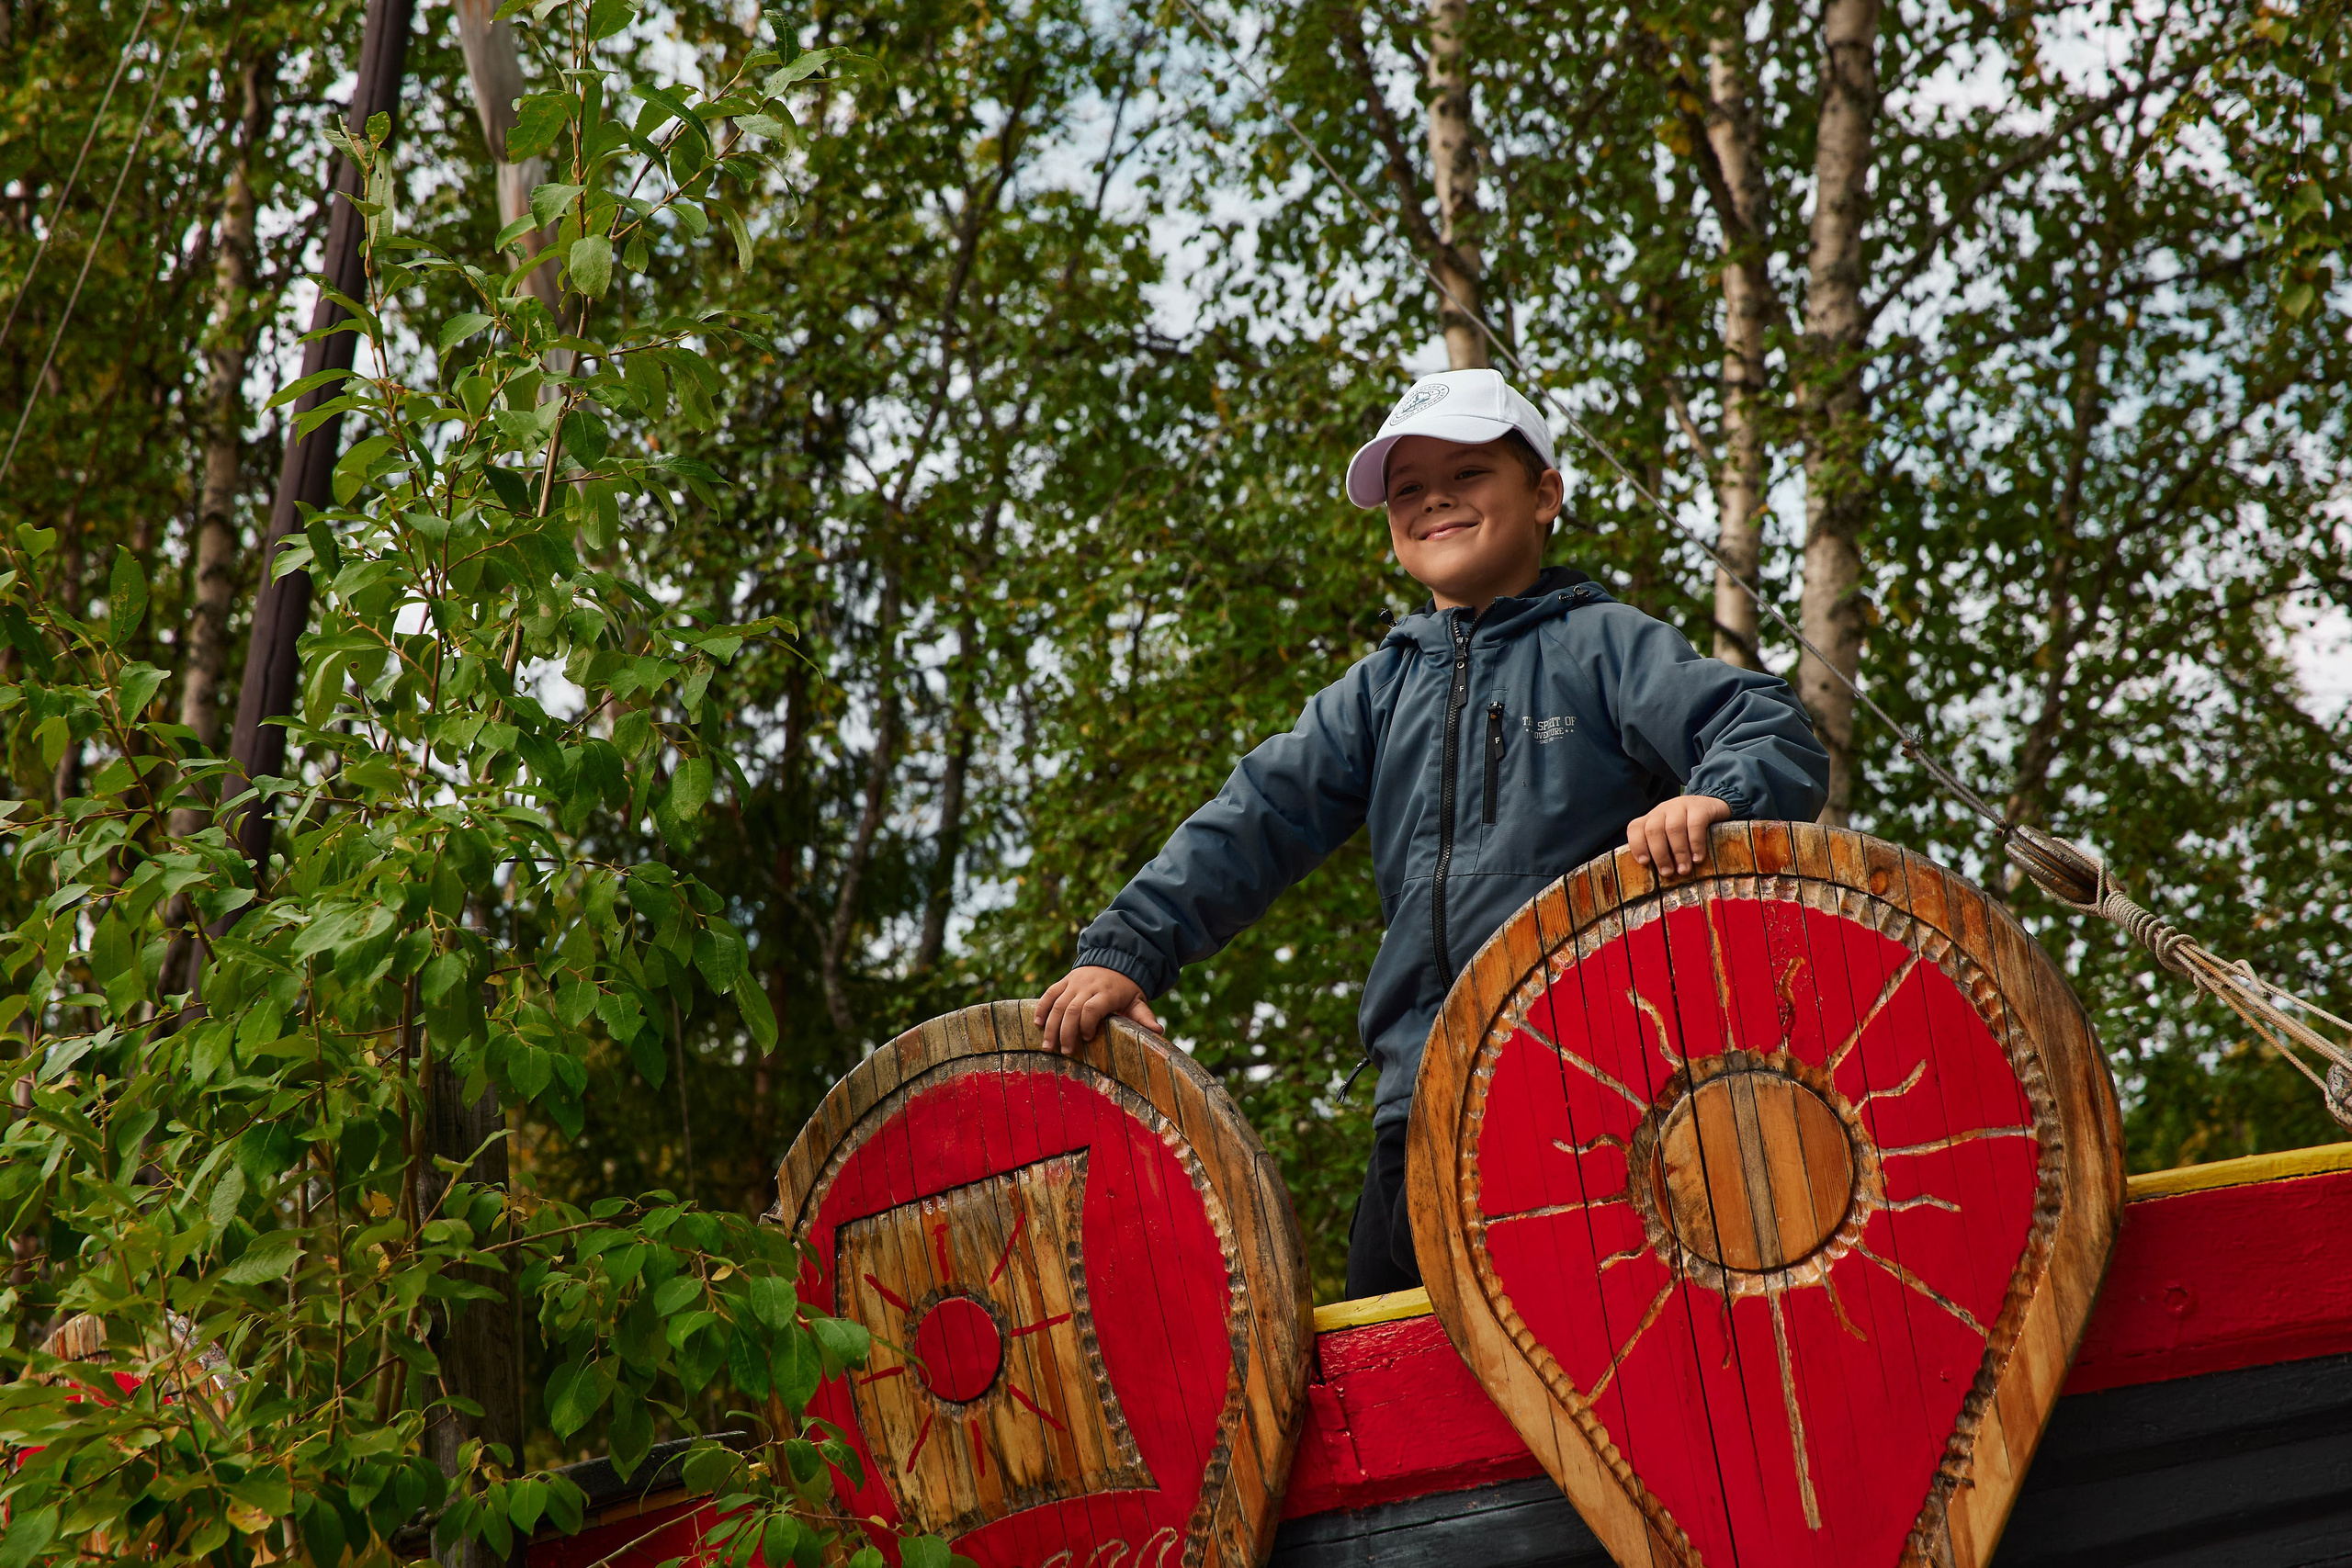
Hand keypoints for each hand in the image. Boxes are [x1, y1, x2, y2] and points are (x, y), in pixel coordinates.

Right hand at [1034, 966, 1161, 1055]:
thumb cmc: (1127, 987)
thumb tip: (1159, 1031)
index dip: (1086, 1025)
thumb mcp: (1138, 999)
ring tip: (1047, 1046)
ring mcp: (1074, 982)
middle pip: (1071, 1009)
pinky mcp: (1065, 980)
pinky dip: (1042, 1008)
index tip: (1089, 1038)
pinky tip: (1037, 1024)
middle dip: (1066, 1032)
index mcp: (1107, 992)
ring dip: (1051, 1026)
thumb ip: (1143, 1016)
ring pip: (1058, 1004)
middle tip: (1064, 1052)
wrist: (1115, 957)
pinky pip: (1049, 993)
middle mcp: (1088, 986)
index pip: (1091, 1009)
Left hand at [1626, 794, 1731, 876]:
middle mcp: (1662, 810)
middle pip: (1654, 830)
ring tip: (1684, 870)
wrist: (1713, 808)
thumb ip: (1662, 851)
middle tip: (1668, 873)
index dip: (1637, 845)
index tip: (1645, 863)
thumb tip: (1657, 878)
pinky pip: (1695, 824)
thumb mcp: (1670, 838)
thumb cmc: (1687, 831)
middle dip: (1660, 854)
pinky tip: (1698, 858)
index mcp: (1651, 819)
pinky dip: (1696, 844)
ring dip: (1678, 852)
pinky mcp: (1700, 807)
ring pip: (1673, 828)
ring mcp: (1681, 806)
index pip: (1635, 828)